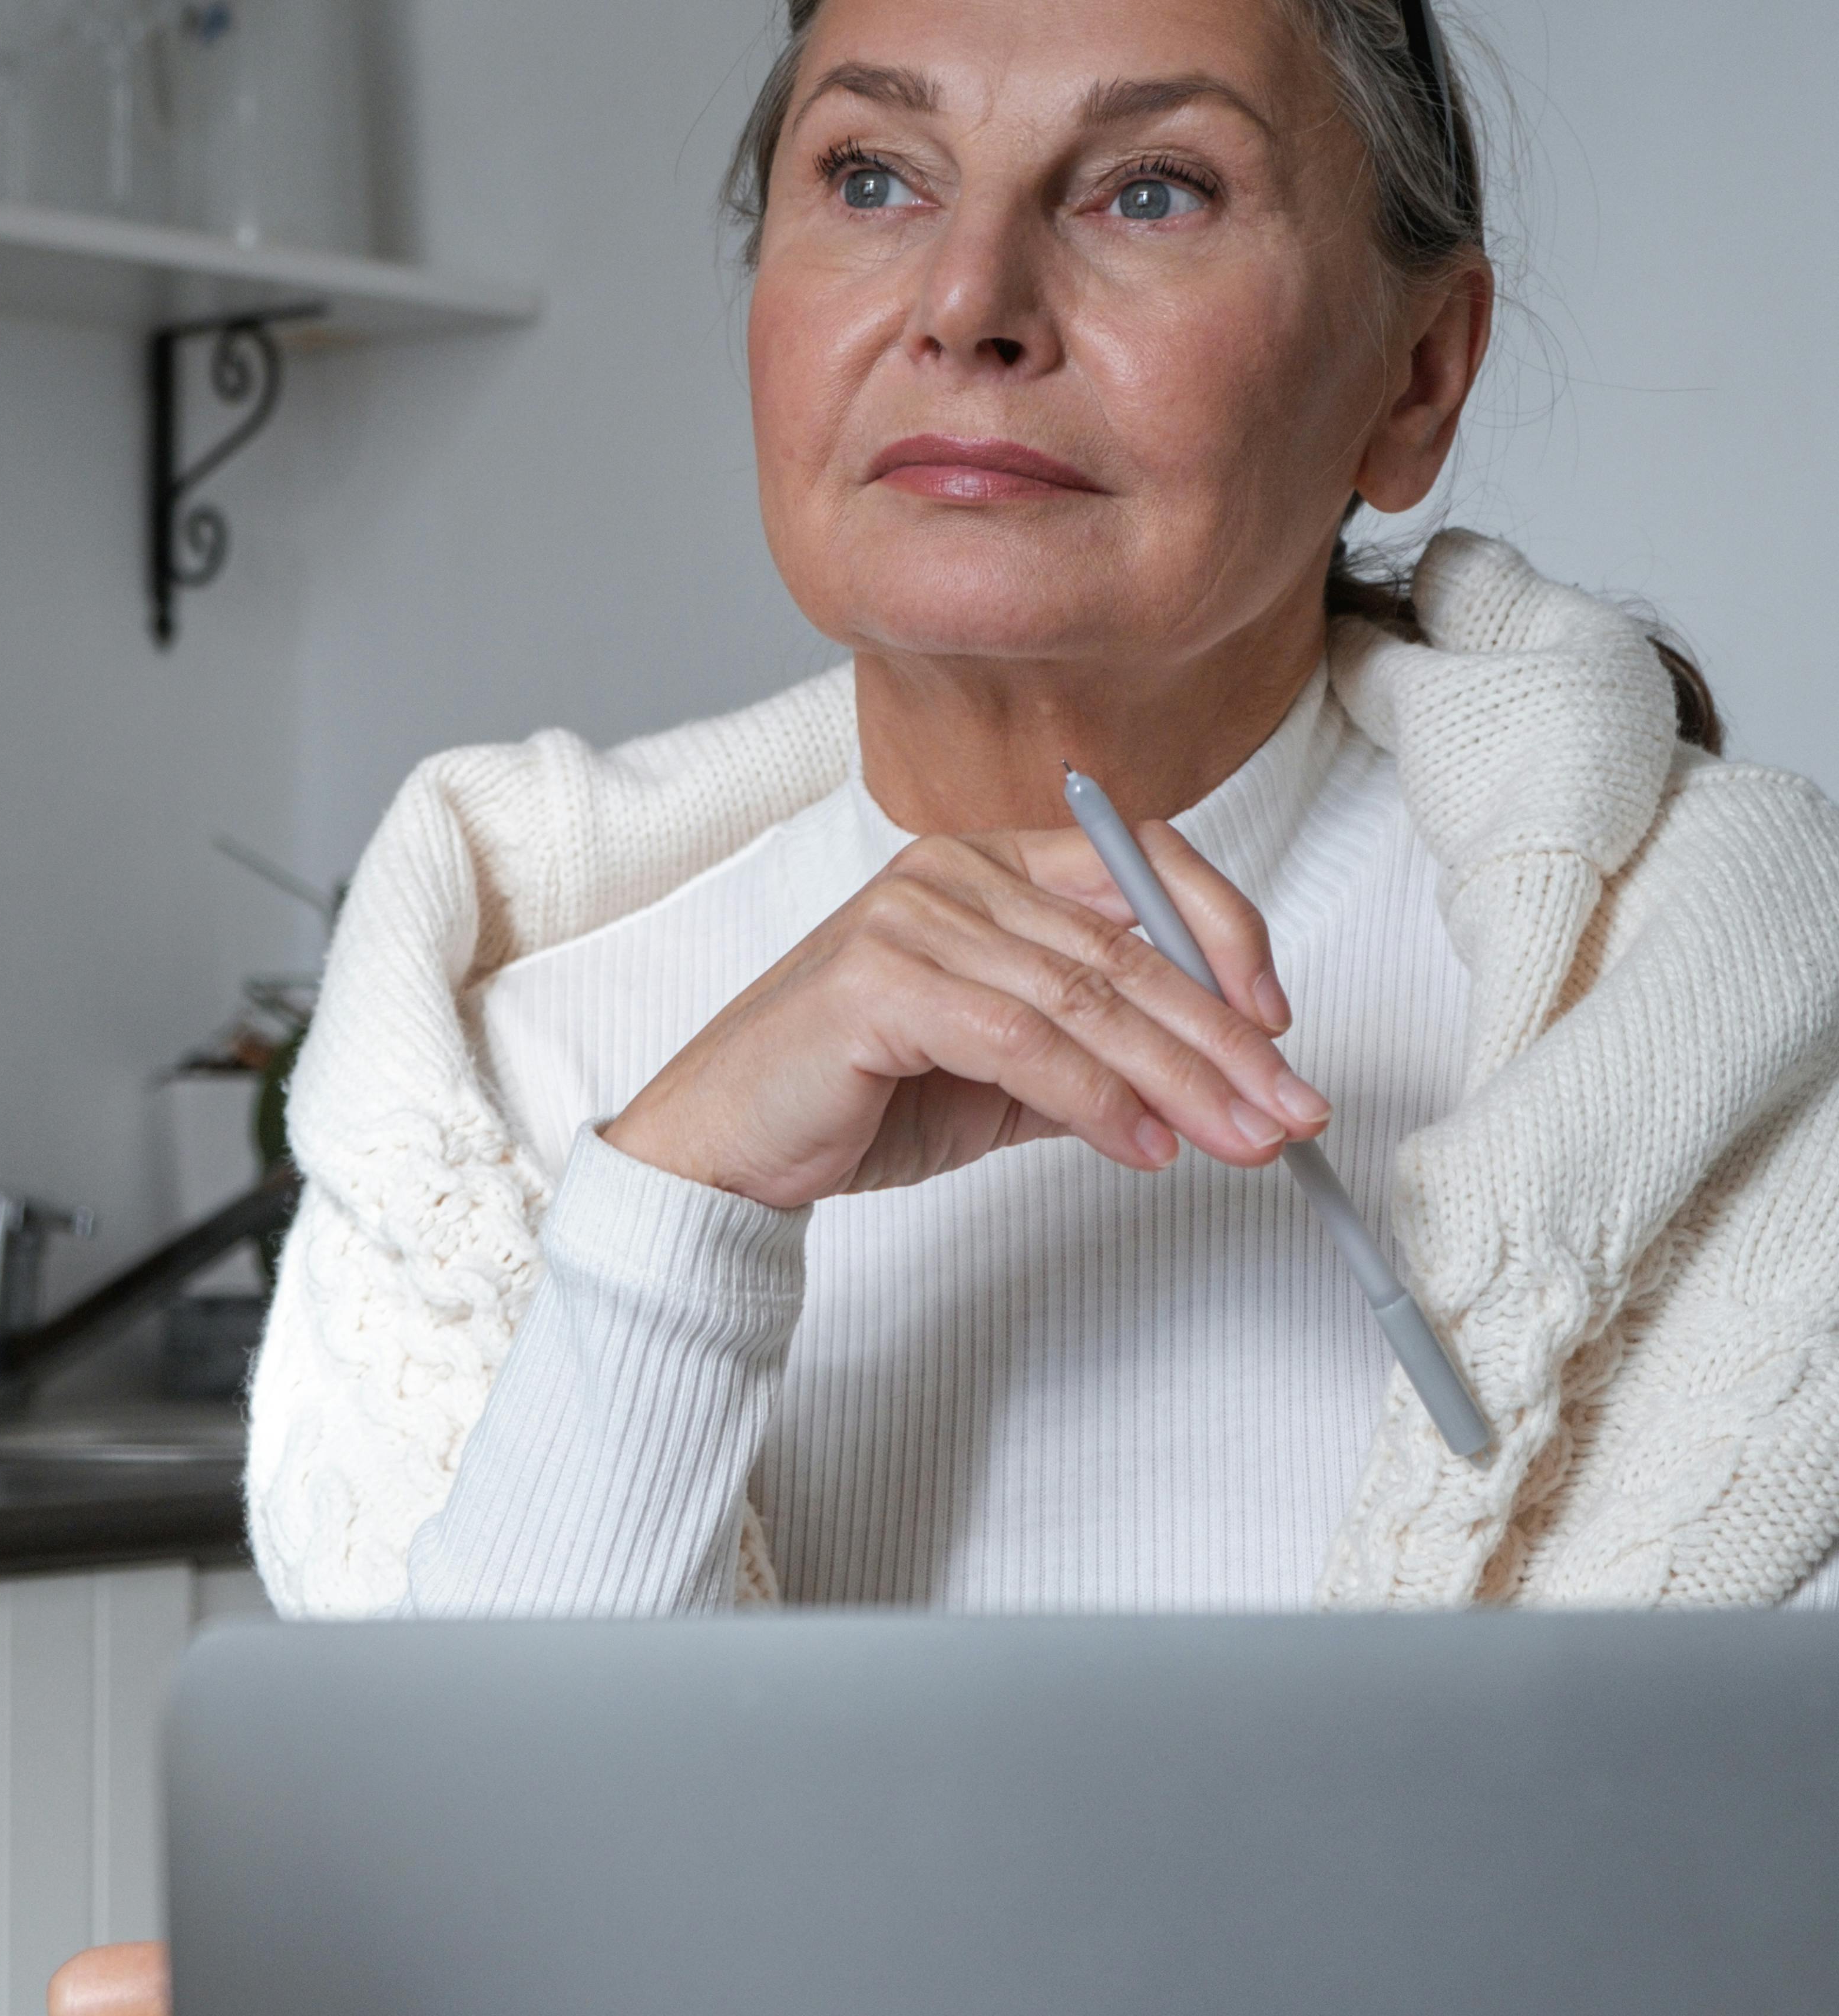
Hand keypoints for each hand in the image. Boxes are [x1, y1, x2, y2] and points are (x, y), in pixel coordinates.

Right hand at [603, 816, 1327, 1210]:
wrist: (725, 1149)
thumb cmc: (855, 1098)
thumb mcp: (1004, 1075)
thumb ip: (1095, 1059)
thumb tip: (1216, 1086)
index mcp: (985, 867)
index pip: (1135, 866)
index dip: (1222, 932)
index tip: (1277, 1022)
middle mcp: (951, 873)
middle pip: (1126, 949)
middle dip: (1225, 1040)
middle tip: (1290, 1109)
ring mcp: (911, 918)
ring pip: (1086, 998)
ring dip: (1182, 1080)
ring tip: (1244, 1142)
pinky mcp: (879, 981)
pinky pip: (1021, 1040)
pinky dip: (1096, 1100)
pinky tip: (1145, 1148)